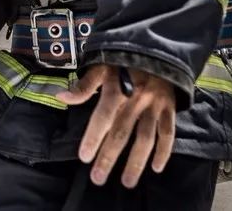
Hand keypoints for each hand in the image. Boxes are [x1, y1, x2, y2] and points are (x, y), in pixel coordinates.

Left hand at [57, 64, 175, 187]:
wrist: (157, 49)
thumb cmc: (123, 60)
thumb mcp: (101, 66)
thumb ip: (84, 85)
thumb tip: (62, 97)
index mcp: (117, 88)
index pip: (103, 116)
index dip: (93, 137)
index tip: (84, 157)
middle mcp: (136, 99)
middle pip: (121, 132)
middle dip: (109, 157)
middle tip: (98, 178)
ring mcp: (154, 105)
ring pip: (145, 138)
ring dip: (136, 162)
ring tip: (127, 182)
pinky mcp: (169, 108)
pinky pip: (168, 133)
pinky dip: (164, 152)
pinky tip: (156, 168)